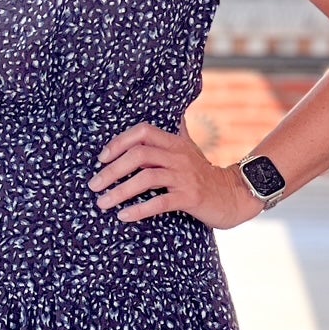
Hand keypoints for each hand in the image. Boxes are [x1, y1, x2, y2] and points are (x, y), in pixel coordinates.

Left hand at [88, 119, 259, 230]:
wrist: (234, 195)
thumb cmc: (204, 174)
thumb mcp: (190, 149)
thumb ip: (176, 133)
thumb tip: (173, 113)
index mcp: (175, 142)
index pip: (143, 132)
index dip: (119, 142)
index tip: (102, 158)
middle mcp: (179, 156)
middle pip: (139, 155)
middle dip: (111, 170)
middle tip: (94, 185)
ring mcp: (185, 176)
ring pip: (146, 178)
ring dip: (120, 191)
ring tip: (102, 203)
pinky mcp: (190, 198)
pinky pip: (160, 202)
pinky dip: (139, 209)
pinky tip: (124, 216)